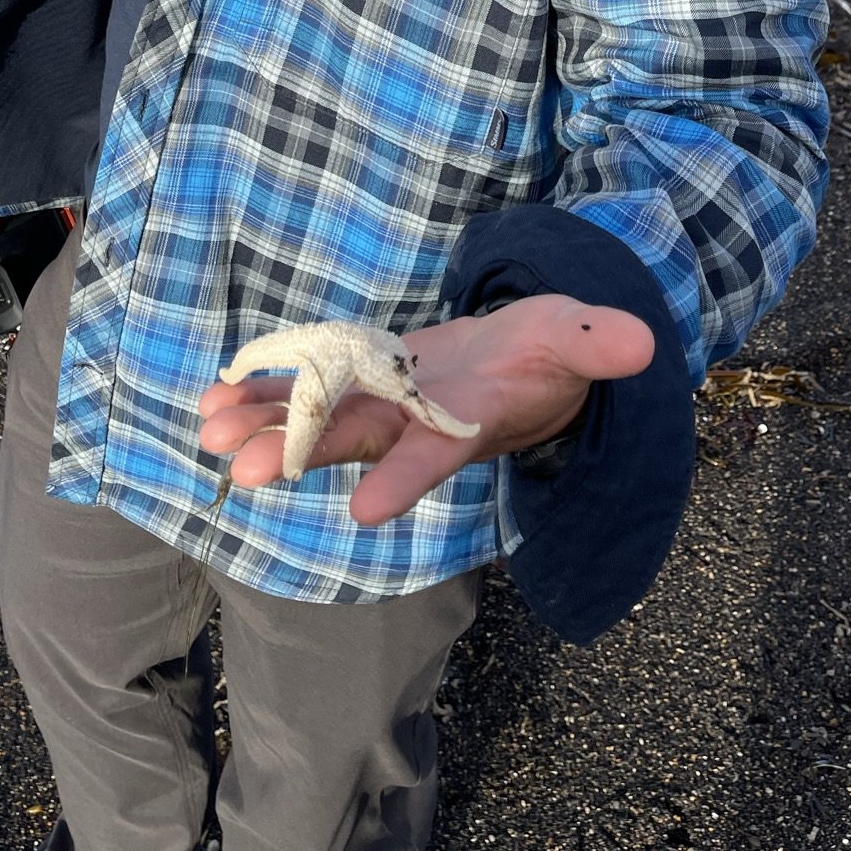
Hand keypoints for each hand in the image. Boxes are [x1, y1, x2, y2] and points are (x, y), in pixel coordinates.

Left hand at [197, 294, 653, 525]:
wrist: (522, 361)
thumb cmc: (553, 353)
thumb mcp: (578, 338)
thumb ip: (598, 342)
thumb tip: (643, 344)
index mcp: (468, 421)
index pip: (435, 454)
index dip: (404, 480)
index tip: (365, 511)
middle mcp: (415, 424)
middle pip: (353, 442)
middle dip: (296, 454)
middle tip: (239, 472)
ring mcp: (382, 406)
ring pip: (315, 422)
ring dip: (260, 428)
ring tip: (207, 433)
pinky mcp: (359, 382)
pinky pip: (302, 390)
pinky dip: (259, 394)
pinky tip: (211, 400)